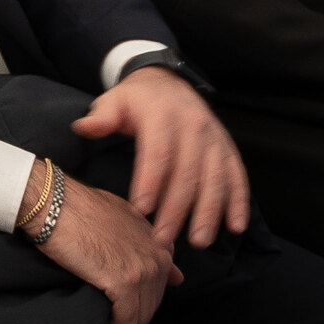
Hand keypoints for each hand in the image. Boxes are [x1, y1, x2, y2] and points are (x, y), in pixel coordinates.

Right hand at [28, 176, 177, 323]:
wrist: (54, 204)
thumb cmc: (79, 207)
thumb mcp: (123, 218)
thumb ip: (149, 245)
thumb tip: (177, 277)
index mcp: (160, 243)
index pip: (161, 287)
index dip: (138, 293)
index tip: (118, 291)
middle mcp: (158, 257)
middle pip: (152, 305)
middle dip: (130, 309)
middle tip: (105, 302)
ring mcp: (143, 270)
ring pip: (141, 318)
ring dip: (122, 319)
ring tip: (101, 309)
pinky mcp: (124, 283)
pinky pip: (127, 321)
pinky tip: (99, 313)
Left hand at [71, 65, 249, 249]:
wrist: (169, 83)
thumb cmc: (136, 101)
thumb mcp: (114, 101)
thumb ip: (101, 117)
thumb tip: (84, 127)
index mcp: (163, 114)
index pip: (158, 152)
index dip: (150, 181)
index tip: (141, 209)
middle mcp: (194, 126)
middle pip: (188, 172)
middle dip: (176, 209)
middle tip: (162, 238)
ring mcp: (215, 139)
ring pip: (215, 179)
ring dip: (209, 212)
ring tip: (198, 240)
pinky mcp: (228, 150)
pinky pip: (237, 176)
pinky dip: (238, 202)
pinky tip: (235, 226)